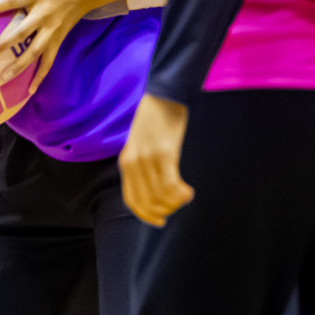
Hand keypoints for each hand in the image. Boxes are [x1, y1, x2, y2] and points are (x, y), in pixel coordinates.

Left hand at [0, 0, 98, 88]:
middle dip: (5, 43)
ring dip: (19, 65)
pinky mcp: (59, 39)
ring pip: (35, 51)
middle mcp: (44, 13)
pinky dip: (40, 76)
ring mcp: (52, 29)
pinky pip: (49, 61)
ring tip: (1, 77)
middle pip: (22, 31)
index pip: (12, 1)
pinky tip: (29, 91)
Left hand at [119, 94, 194, 226]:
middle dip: (164, 211)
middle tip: (178, 204)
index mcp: (126, 162)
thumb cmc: (155, 120)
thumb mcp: (140, 143)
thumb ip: (141, 164)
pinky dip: (181, 194)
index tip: (160, 220)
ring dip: (176, 203)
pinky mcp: (164, 153)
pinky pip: (171, 186)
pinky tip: (188, 191)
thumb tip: (152, 188)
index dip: (146, 215)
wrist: (163, 94)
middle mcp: (134, 163)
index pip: (132, 200)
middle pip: (147, 202)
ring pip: (160, 197)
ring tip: (186, 196)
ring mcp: (148, 159)